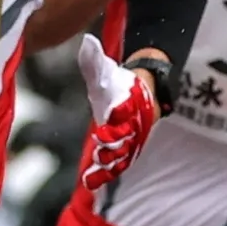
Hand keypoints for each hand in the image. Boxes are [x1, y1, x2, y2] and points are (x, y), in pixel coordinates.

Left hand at [74, 34, 159, 191]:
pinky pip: (117, 162)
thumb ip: (95, 58)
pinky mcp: (125, 148)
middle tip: (101, 152)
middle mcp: (131, 122)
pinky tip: (91, 182)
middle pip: (125, 136)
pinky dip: (106, 172)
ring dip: (109, 164)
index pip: (124, 108)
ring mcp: (131, 137)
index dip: (119, 113)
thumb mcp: (104, 68)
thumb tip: (87, 42)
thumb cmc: (118, 81)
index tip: (110, 118)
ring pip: (122, 153)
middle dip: (114, 145)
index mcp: (128, 101)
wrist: (139, 93)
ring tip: (94, 176)